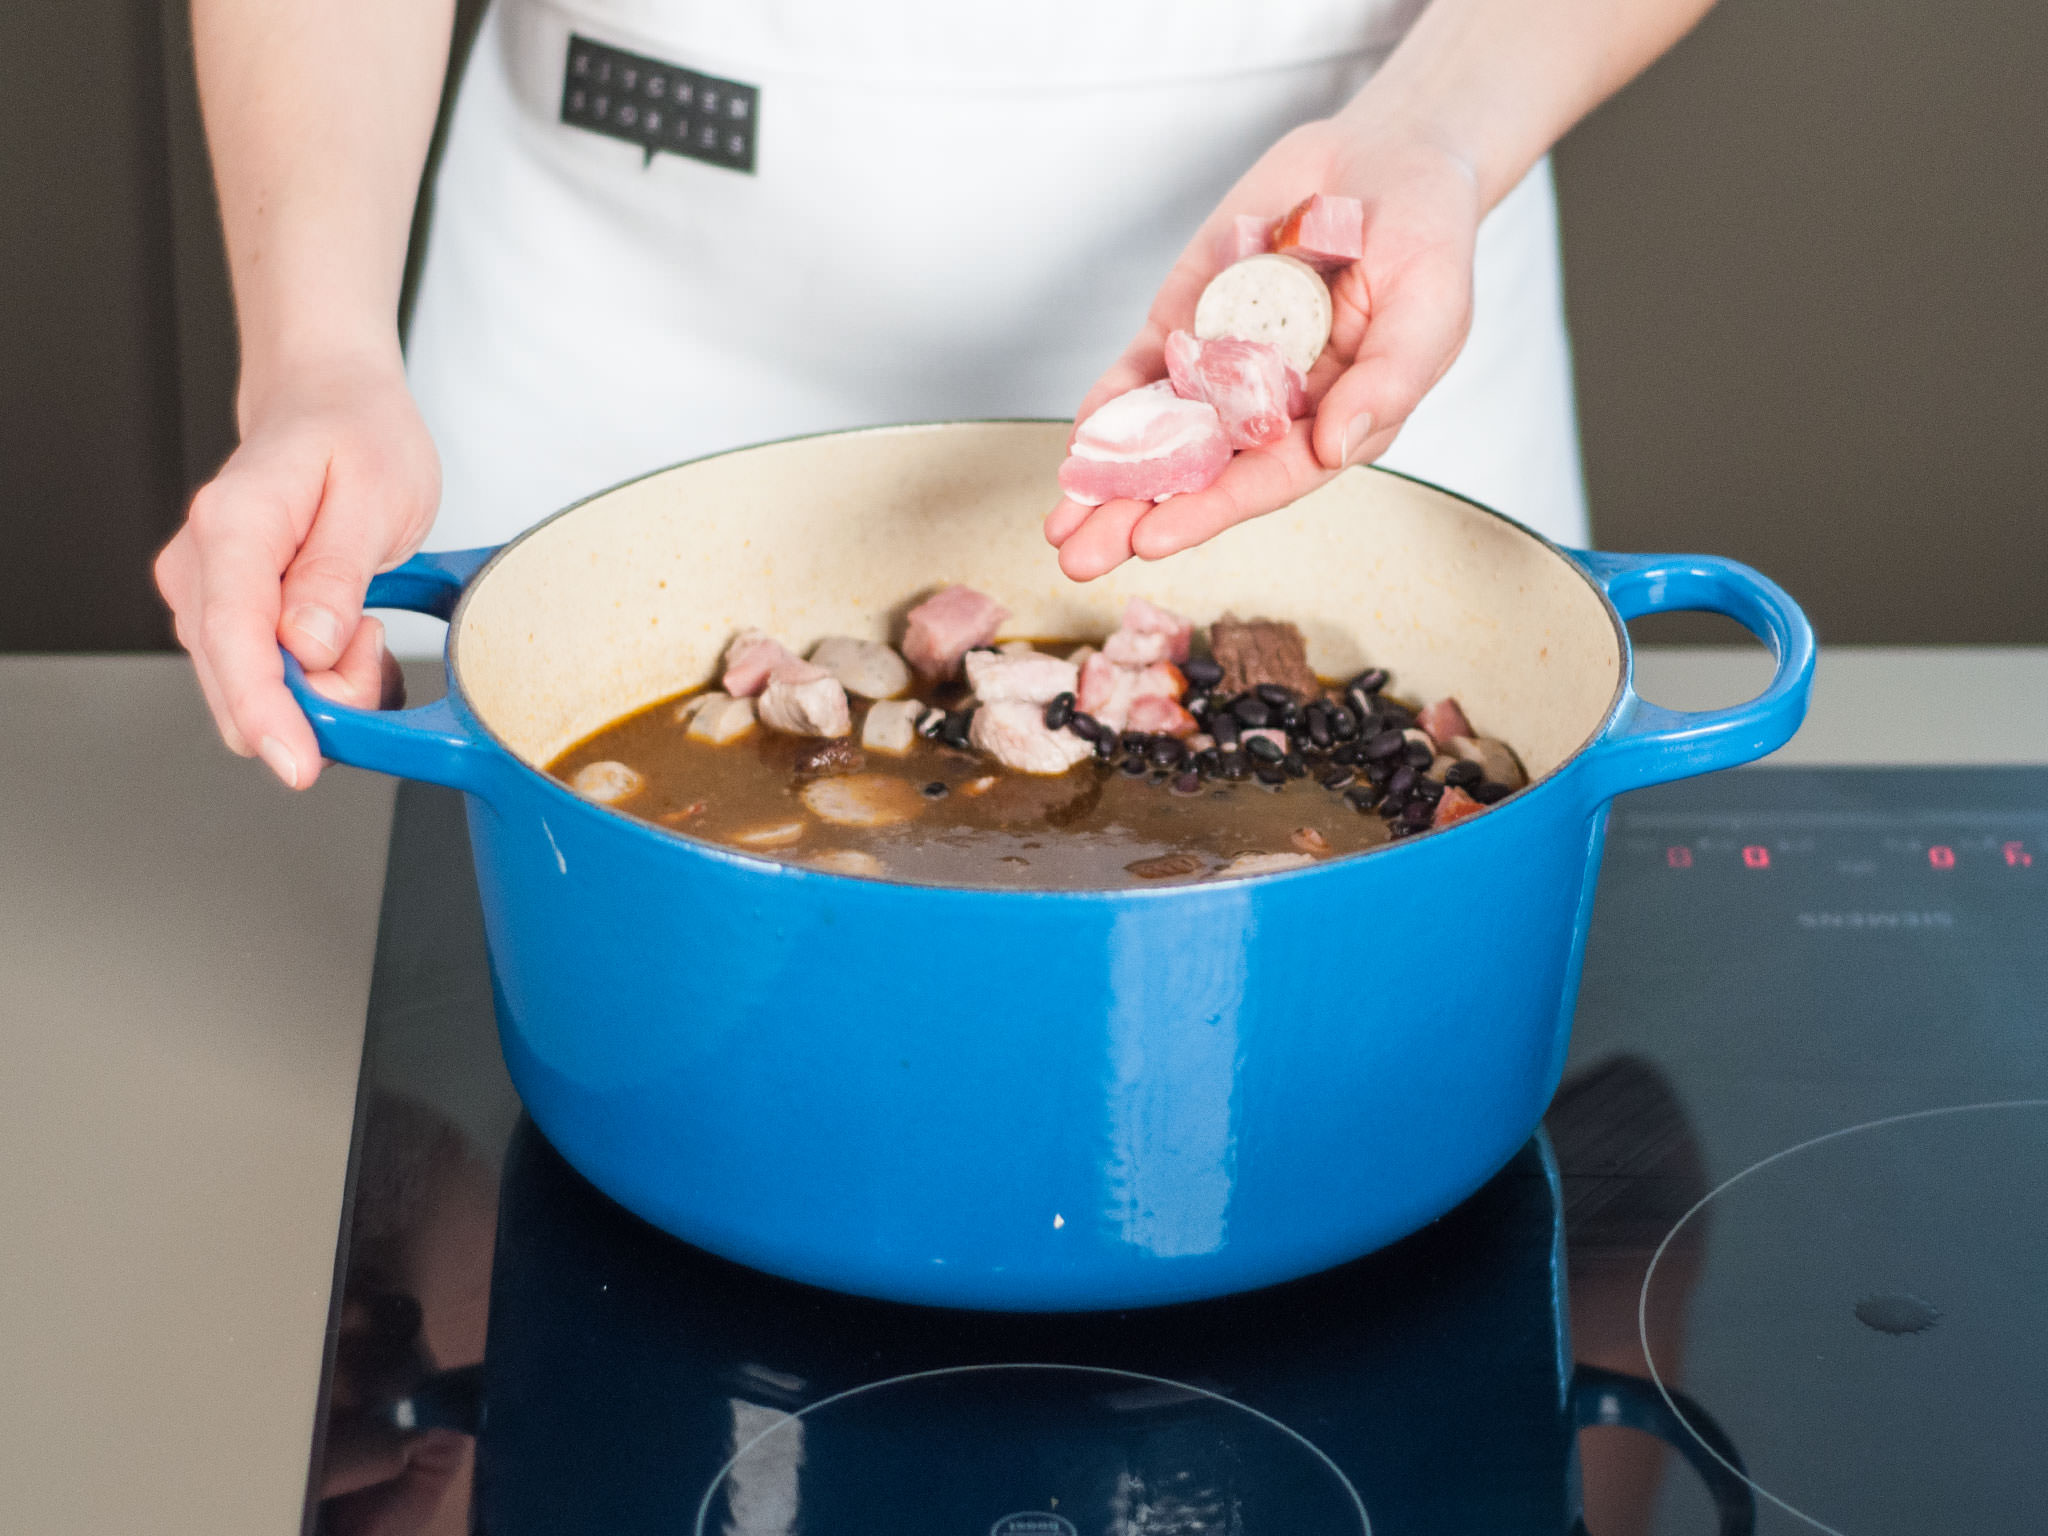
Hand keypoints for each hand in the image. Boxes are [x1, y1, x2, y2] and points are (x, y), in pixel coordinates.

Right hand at [155, 352, 437, 786]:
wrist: (329, 402)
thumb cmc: (357, 435)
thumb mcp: (375, 495)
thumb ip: (338, 575)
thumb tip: (308, 646)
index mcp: (234, 527)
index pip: (232, 640)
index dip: (267, 711)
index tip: (298, 761)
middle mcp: (202, 566)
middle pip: (238, 682)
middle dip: (317, 699)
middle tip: (372, 640)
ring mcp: (207, 595)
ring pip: (252, 691)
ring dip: (323, 687)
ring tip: (365, 622)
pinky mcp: (226, 615)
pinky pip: (267, 679)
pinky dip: (319, 680)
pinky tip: (349, 640)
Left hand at [1045, 121, 1481, 579]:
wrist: (1389, 159)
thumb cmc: (1429, 242)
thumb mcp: (1431, 311)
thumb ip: (1387, 383)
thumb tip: (1335, 448)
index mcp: (1332, 424)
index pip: (1264, 480)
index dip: (1208, 511)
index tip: (1153, 540)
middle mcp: (1271, 411)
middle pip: (1199, 475)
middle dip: (1136, 516)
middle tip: (1080, 558)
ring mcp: (1224, 369)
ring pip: (1159, 436)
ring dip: (1108, 481)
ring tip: (1058, 527)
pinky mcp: (1190, 323)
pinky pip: (1143, 373)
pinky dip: (1108, 406)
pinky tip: (1076, 442)